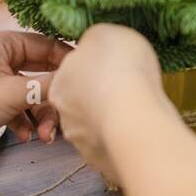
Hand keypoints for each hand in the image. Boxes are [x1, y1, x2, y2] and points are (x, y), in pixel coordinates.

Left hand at [0, 30, 70, 170]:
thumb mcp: (15, 94)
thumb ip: (51, 85)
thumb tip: (79, 79)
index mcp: (1, 41)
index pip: (46, 44)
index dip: (68, 61)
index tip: (87, 79)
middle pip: (41, 71)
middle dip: (54, 97)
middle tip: (67, 115)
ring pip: (31, 93)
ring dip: (41, 114)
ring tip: (45, 136)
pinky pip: (18, 106)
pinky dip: (26, 121)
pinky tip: (27, 137)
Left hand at [49, 23, 170, 181]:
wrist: (135, 119)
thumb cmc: (118, 70)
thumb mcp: (104, 36)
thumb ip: (93, 43)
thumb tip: (95, 49)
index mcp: (58, 82)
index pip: (68, 74)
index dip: (89, 67)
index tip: (112, 65)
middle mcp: (63, 114)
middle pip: (78, 100)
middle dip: (96, 96)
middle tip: (123, 88)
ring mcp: (81, 140)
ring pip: (93, 125)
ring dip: (108, 119)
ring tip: (134, 111)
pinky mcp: (100, 160)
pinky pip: (109, 144)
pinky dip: (120, 137)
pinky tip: (137, 130)